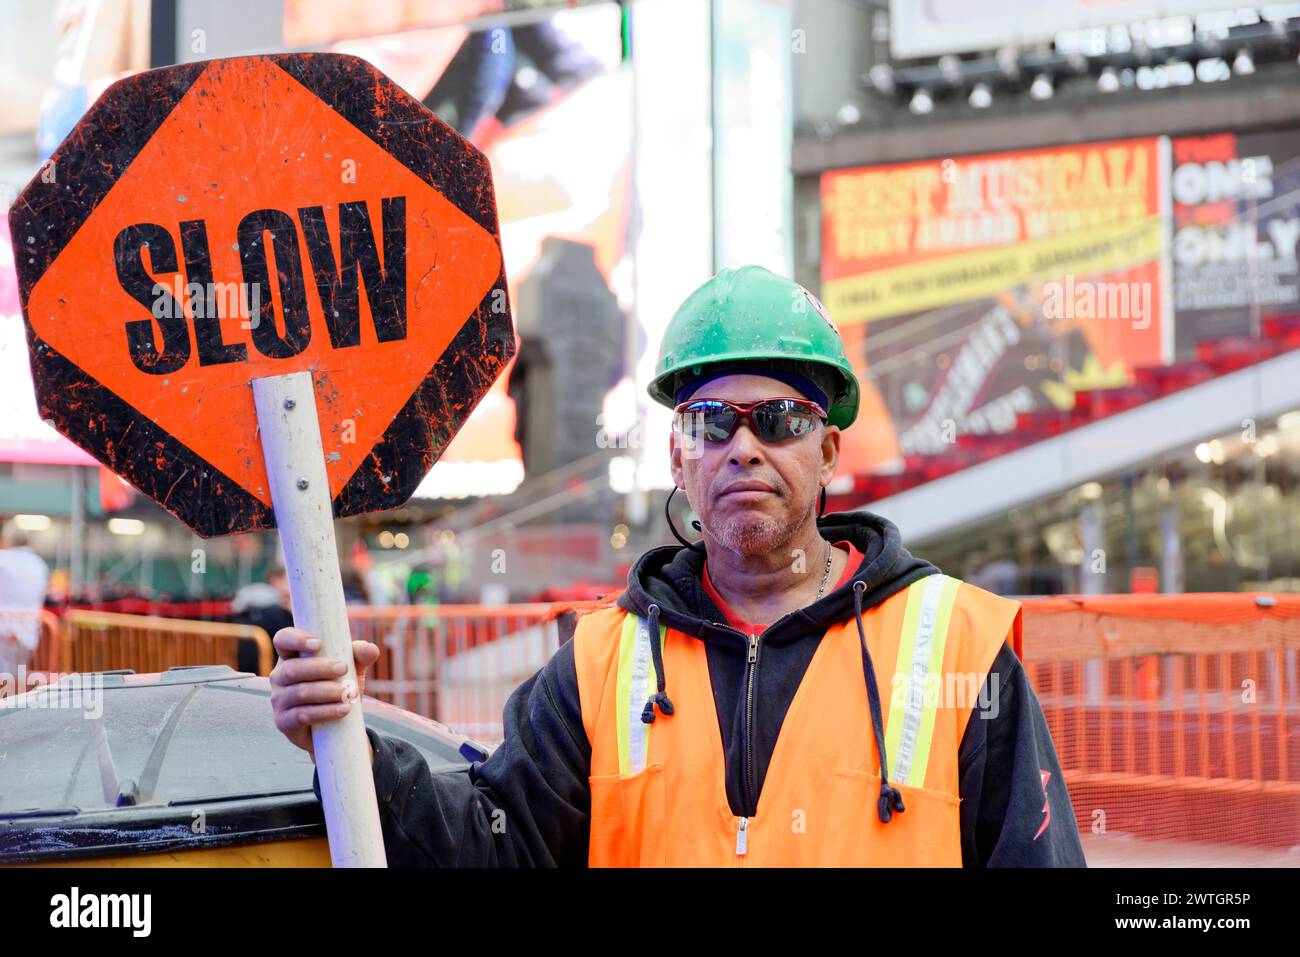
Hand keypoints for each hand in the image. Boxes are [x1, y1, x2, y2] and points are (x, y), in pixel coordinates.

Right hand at [269, 627, 379, 763]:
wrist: (336, 725)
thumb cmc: (339, 686)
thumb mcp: (352, 668)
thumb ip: (360, 655)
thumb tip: (370, 649)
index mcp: (291, 656)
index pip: (283, 640)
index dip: (296, 639)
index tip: (318, 644)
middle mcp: (280, 676)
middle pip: (292, 669)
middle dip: (320, 668)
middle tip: (344, 668)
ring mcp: (279, 700)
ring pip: (299, 692)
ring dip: (326, 691)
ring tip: (348, 693)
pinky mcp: (284, 722)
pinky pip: (301, 715)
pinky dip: (325, 712)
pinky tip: (343, 709)